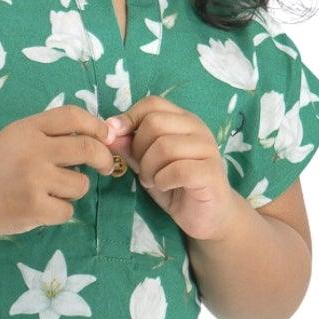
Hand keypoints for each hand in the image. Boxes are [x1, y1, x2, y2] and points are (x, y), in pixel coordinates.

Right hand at [0, 105, 122, 236]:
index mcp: (28, 128)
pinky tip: (40, 207)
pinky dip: (59, 211)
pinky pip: (68, 210)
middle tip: (105, 166)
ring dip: (73, 189)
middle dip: (104, 158)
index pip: (73, 116)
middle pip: (87, 148)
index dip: (96, 125)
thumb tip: (99, 137)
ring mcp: (35, 180)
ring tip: (52, 191)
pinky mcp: (35, 208)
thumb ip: (49, 134)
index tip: (105, 137)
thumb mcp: (15, 137)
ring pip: (80, 184)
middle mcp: (34, 150)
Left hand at [105, 95, 243, 241]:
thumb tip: (108, 132)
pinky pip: (177, 169)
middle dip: (139, 149)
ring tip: (153, 181)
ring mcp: (207, 149)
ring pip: (164, 146)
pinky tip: (166, 186)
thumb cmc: (177, 185)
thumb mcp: (147, 164)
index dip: (129, 117)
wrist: (208, 215)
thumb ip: (130, 147)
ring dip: (149, 168)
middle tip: (143, 170)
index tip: (116, 138)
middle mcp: (197, 129)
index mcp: (183, 121)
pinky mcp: (210, 172)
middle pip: (154, 123)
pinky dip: (163, 180)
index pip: (152, 103)